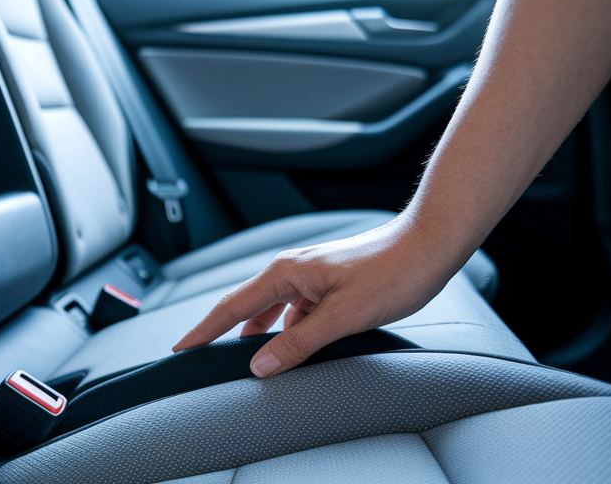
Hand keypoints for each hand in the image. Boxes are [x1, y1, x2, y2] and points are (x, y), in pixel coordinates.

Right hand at [171, 218, 467, 377]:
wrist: (429, 244)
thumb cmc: (392, 273)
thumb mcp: (343, 317)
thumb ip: (299, 343)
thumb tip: (260, 365)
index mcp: (285, 273)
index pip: (230, 308)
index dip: (203, 332)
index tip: (180, 350)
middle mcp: (292, 270)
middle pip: (246, 308)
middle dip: (226, 334)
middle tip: (205, 360)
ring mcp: (311, 275)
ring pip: (274, 311)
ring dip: (262, 334)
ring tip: (253, 361)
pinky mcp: (328, 282)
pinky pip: (296, 310)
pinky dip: (290, 330)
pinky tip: (298, 346)